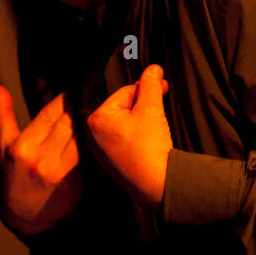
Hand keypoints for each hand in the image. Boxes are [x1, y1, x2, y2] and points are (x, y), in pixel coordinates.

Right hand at [0, 86, 84, 235]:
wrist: (24, 217)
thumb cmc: (12, 179)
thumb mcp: (4, 147)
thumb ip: (4, 115)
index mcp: (23, 148)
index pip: (49, 114)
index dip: (63, 98)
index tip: (72, 88)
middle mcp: (42, 159)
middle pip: (68, 123)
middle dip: (78, 107)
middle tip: (88, 92)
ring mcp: (60, 173)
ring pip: (81, 137)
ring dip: (87, 123)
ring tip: (93, 110)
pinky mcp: (76, 183)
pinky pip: (87, 156)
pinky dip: (90, 143)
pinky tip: (95, 134)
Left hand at [85, 64, 171, 208]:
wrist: (158, 184)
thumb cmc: (149, 150)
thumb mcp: (151, 108)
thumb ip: (151, 85)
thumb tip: (153, 70)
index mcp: (96, 119)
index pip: (124, 92)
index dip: (146, 88)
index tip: (161, 85)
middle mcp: (93, 136)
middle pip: (124, 108)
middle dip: (144, 105)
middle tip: (161, 107)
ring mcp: (103, 152)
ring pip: (127, 125)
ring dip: (143, 121)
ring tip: (157, 128)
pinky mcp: (114, 165)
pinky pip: (127, 142)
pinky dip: (140, 138)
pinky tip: (152, 143)